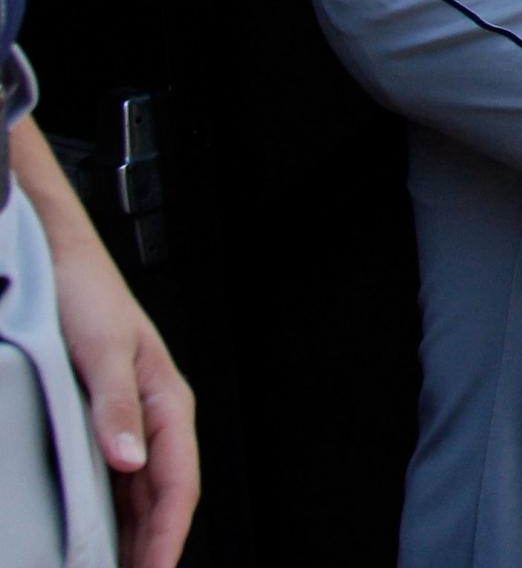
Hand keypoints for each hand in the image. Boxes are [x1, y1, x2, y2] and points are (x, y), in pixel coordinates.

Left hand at [49, 213, 197, 567]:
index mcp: (168, 400)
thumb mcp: (100, 352)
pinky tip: (100, 534)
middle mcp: (154, 415)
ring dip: (136, 535)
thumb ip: (117, 408)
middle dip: (157, 545)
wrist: (61, 263)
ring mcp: (130, 421)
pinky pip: (118, 481)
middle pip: (164, 497)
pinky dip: (114, 514)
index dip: (170, 533)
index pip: (179, 483)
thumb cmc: (88, 297)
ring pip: (142, 494)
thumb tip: (130, 461)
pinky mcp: (105, 422)